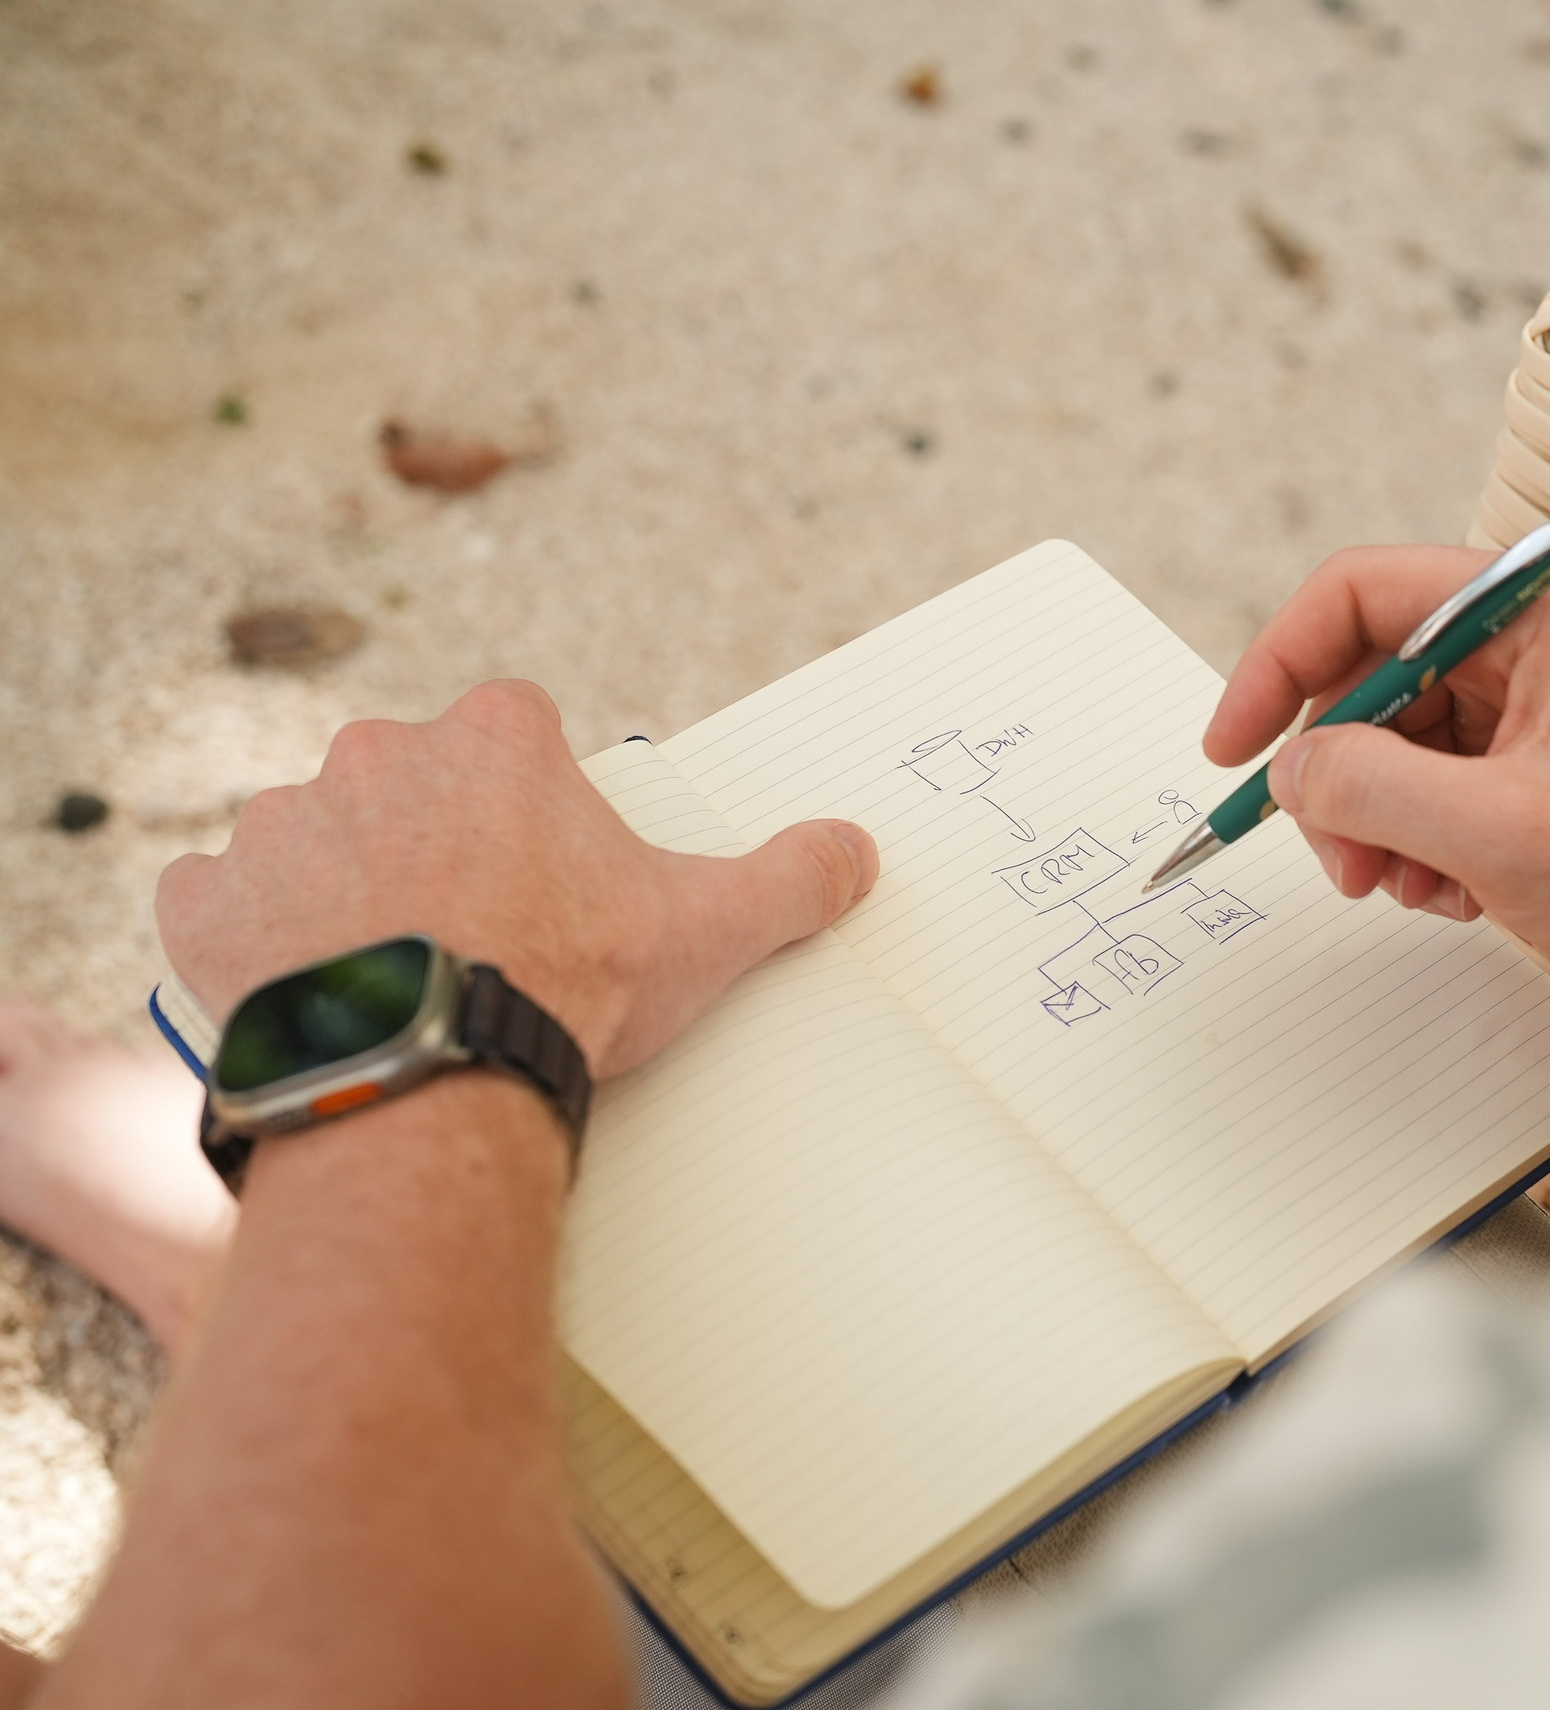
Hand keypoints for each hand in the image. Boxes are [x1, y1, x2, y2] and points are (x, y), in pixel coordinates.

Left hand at [157, 681, 879, 1077]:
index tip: (548, 871)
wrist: (427, 1073)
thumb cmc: (566, 986)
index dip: (534, 803)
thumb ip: (788, 878)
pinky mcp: (208, 900)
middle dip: (433, 844)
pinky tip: (310, 996)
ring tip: (394, 979)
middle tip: (477, 935)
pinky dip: (254, 942)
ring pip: (314, 840)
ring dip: (342, 891)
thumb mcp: (706, 928)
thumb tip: (855, 852)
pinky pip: (221, 903)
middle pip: (409, 781)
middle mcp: (375, 754)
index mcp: (493, 739)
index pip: (514, 730)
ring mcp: (280, 823)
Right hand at [1206, 545, 1549, 1040]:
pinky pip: (1427, 787)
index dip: (1277, 663)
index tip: (1233, 744)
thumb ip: (1371, 787)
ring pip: (1389, 742)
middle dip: (1336, 774)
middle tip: (1340, 857)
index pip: (1359, 593)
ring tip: (1408, 887)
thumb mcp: (1495, 831)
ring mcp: (1529, 705)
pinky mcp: (1529, 767)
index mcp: (1534, 608)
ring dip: (1374, 822)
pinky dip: (1415, 845)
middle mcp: (1527, 639)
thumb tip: (1291, 770)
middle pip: (1366, 677)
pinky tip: (1454, 894)